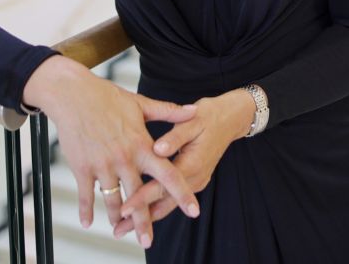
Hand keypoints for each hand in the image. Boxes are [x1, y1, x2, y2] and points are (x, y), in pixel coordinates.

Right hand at [22, 56, 200, 248]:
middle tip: (148, 241)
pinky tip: (89, 223)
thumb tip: (194, 111)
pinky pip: (86, 195)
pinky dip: (87, 211)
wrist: (73, 94)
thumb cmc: (107, 97)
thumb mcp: (141, 104)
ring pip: (113, 199)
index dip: (182, 193)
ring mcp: (103, 164)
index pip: (168, 173)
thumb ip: (168, 112)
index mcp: (142, 145)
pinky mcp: (82, 167)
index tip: (194, 210)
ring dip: (117, 219)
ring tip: (121, 233)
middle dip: (144, 221)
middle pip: (139, 196)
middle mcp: (125, 158)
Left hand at [114, 89, 255, 235]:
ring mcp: (196, 181)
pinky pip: (172, 197)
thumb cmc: (210, 116)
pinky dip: (156, 206)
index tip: (123, 210)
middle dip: (140, 219)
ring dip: (147, 217)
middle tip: (118, 231)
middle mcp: (195, 178)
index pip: (162, 186)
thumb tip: (157, 149)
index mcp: (192, 163)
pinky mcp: (194, 180)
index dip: (141, 198)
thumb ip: (174, 137)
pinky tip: (141, 212)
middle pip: (163, 204)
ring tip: (124, 228)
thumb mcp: (192, 121)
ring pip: (168, 204)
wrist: (231, 119)